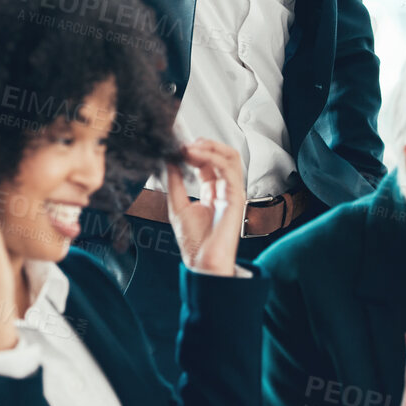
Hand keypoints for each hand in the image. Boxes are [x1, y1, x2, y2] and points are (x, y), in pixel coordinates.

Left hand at [165, 139, 244, 274]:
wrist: (203, 262)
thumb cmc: (194, 241)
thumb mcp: (177, 205)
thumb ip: (175, 181)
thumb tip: (169, 159)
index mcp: (211, 191)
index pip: (207, 162)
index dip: (194, 150)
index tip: (176, 147)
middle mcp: (223, 189)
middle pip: (221, 155)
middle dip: (203, 145)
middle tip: (183, 144)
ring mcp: (231, 192)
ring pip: (231, 157)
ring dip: (210, 147)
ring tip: (190, 147)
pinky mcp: (236, 196)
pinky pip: (229, 169)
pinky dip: (213, 157)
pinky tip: (195, 156)